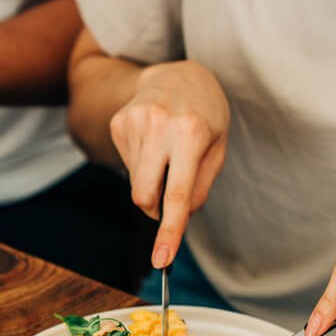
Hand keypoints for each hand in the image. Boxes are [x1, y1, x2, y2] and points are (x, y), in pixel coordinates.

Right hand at [108, 60, 228, 267]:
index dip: (169, 232)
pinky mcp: (118, 124)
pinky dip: (142, 165)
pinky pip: (128, 166)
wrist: (176, 74)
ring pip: (136, 183)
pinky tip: (152, 143)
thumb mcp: (218, 148)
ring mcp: (133, 123)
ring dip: (151, 181)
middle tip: (170, 194)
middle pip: (144, 196)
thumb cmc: (205, 114)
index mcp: (191, 134)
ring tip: (166, 153)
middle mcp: (159, 126)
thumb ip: (201, 187)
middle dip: (155, 207)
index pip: (176, 195)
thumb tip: (179, 218)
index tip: (161, 260)